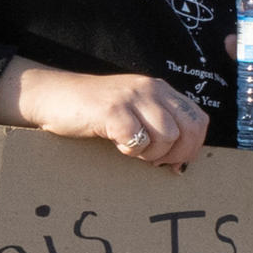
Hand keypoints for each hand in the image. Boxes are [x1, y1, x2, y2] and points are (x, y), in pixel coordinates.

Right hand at [8, 64, 205, 171]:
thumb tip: (181, 163)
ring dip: (151, 153)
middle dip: (177, 154)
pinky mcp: (112, 110)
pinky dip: (129, 150)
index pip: (199, 119)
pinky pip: (137, 140)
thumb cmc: (93, 110)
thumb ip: (158, 125)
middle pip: (189, 129)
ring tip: (130, 149)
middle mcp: (151, 89)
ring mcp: (131, 97)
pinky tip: (115, 143)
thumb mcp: (133, 110)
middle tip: (154, 161)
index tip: (173, 161)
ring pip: (167, 136)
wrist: (53, 95)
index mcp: (160, 89)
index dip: (192, 146)